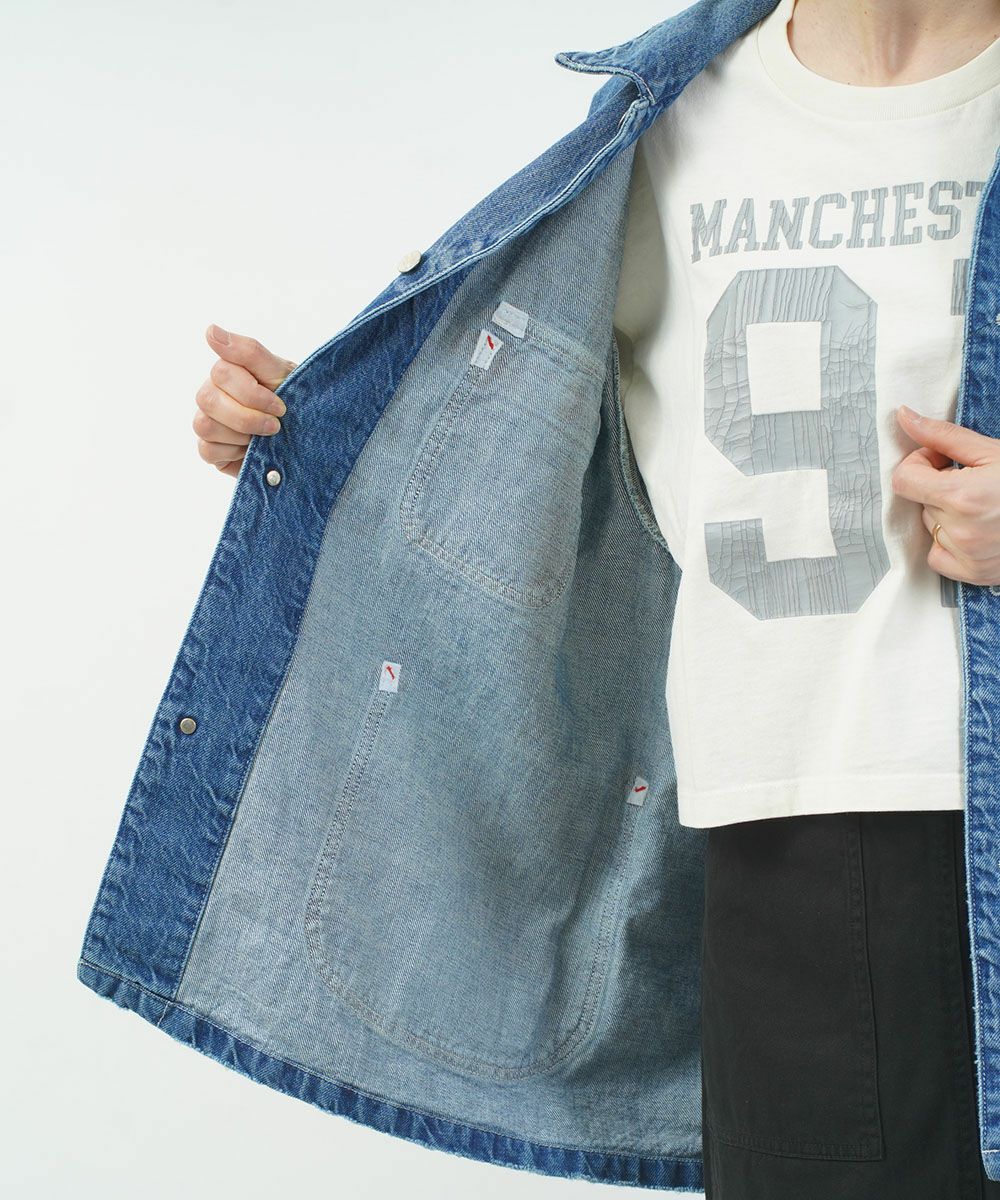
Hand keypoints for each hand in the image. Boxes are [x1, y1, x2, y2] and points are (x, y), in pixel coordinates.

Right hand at [194, 324, 296, 477]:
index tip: (280, 407)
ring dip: (241, 434)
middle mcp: (213, 392)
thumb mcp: (281, 375)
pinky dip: (233, 452)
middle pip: (206, 398)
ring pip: (204, 424)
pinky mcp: (209, 448)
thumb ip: (249, 352)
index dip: (252, 393)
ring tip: (263, 438)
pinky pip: (206, 450)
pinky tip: (250, 450)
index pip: (221, 372)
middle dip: (246, 416)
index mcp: (229, 370)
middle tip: (275, 425)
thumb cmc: (295, 402)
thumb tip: (210, 330)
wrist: (309, 440)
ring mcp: (208, 420)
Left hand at [892, 404, 999, 585]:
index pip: (904, 480)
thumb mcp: (992, 451)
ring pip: (930, 528)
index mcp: (962, 497)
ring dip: (947, 516)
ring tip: (983, 507)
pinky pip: (937, 557)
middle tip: (973, 483)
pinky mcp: (974, 574)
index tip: (940, 461)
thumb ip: (943, 436)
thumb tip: (903, 416)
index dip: (918, 464)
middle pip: (920, 503)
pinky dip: (949, 544)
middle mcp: (961, 531)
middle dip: (939, 489)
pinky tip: (976, 530)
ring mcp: (967, 556)